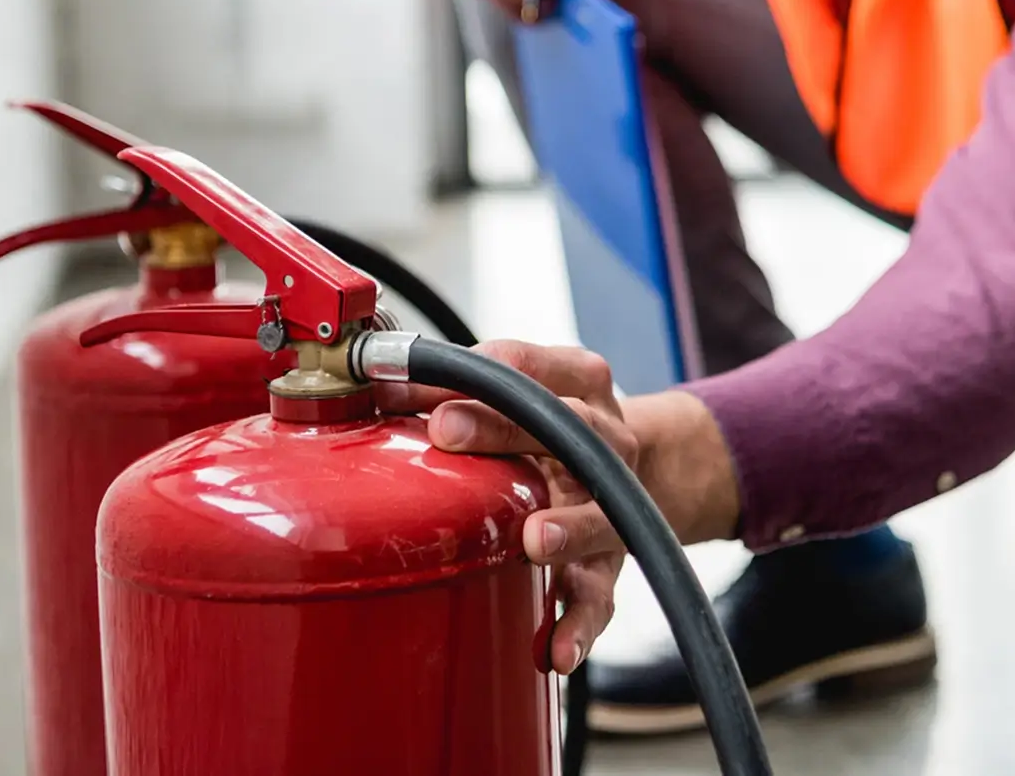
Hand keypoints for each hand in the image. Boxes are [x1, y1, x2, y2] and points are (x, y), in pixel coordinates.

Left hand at [374, 340, 740, 673]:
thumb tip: (378, 384)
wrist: (636, 473)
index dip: (470, 370)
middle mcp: (604, 441)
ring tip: (535, 541)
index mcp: (579, 384)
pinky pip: (601, 597)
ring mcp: (612, 504)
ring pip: (600, 515)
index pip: (528, 365)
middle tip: (445, 430)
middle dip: (503, 428)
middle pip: (565, 427)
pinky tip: (557, 648)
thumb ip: (456, 392)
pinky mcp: (610, 564)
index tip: (405, 382)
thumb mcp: (519, 397)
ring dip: (569, 528)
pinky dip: (581, 623)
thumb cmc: (553, 431)